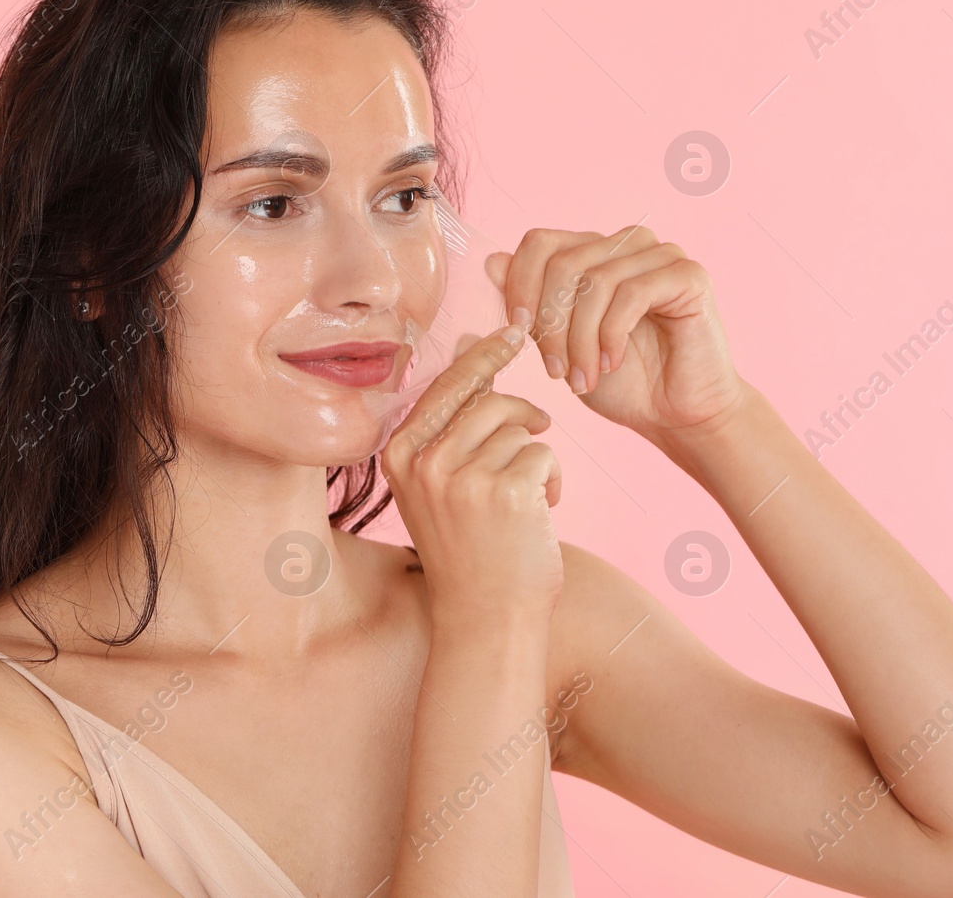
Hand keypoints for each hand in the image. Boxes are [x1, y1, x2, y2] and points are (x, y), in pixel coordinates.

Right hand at [379, 325, 563, 631]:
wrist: (486, 620)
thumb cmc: (470, 550)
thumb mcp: (444, 482)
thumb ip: (454, 418)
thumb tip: (472, 339)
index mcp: (399, 455)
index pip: (446, 384)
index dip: (483, 354)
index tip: (513, 332)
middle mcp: (423, 462)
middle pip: (488, 400)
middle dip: (523, 414)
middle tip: (540, 429)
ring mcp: (462, 477)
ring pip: (520, 428)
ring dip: (537, 457)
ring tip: (531, 496)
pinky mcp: (505, 491)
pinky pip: (544, 455)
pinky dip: (553, 481)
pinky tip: (541, 514)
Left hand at [489, 226, 749, 440]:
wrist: (676, 416)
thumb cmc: (622, 383)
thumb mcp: (560, 345)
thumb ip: (531, 306)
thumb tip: (491, 260)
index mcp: (594, 253)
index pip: (540, 242)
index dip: (520, 284)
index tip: (516, 330)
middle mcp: (626, 244)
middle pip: (564, 262)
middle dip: (550, 324)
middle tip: (554, 371)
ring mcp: (660, 255)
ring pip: (595, 281)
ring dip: (580, 339)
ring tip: (583, 377)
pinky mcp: (688, 276)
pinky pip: (632, 293)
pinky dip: (612, 334)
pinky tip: (612, 363)